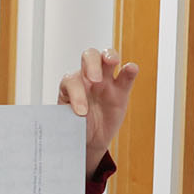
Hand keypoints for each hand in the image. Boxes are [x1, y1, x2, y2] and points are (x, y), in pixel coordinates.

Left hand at [57, 47, 139, 162]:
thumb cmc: (75, 126)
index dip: (77, 95)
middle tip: (95, 80)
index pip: (72, 81)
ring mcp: (105, 81)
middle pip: (89, 56)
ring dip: (110, 56)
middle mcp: (87, 77)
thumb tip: (61, 124)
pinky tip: (131, 69)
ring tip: (112, 62)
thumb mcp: (66, 123)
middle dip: (92, 65)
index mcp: (70, 84)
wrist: (89, 137)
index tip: (81, 113)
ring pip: (107, 57)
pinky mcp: (121, 89)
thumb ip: (66, 119)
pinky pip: (126, 75)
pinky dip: (130, 70)